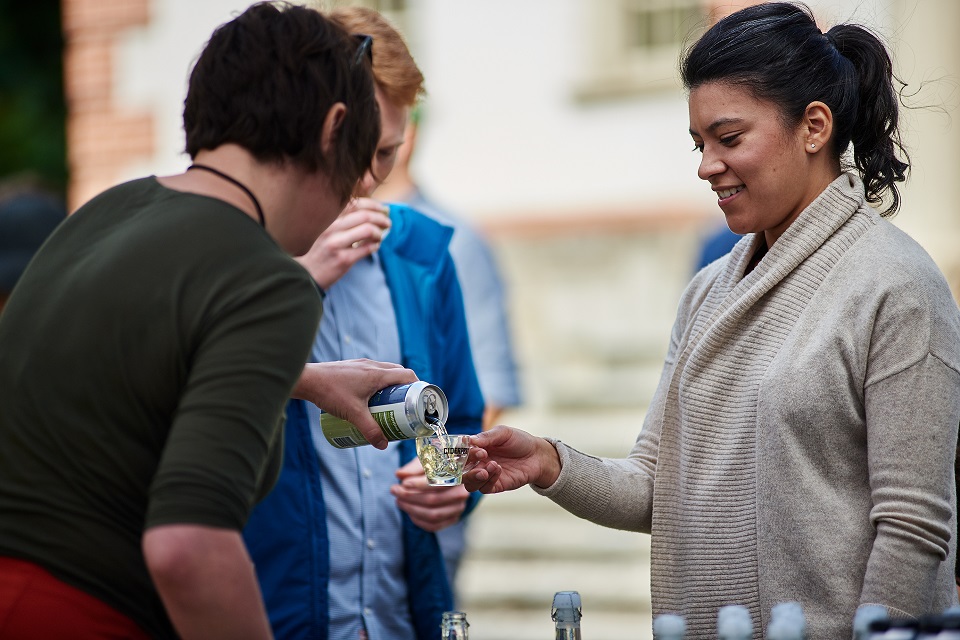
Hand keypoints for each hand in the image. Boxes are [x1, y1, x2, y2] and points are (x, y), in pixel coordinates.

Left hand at [291, 359, 417, 448]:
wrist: (306, 379)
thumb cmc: (330, 393)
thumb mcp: (353, 414)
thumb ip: (370, 430)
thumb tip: (383, 445)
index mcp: (377, 374)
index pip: (407, 376)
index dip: (418, 388)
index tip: (420, 402)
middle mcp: (372, 365)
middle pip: (398, 374)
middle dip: (405, 390)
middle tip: (405, 408)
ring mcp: (361, 365)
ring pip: (385, 373)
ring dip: (391, 387)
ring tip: (388, 405)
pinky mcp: (351, 368)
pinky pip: (372, 373)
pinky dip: (378, 384)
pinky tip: (369, 398)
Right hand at [295, 198, 390, 288]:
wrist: (307, 274)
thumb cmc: (321, 252)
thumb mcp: (328, 232)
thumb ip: (346, 222)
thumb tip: (372, 212)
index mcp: (330, 220)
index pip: (355, 204)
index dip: (373, 205)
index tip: (383, 209)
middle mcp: (332, 229)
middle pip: (365, 215)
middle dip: (381, 219)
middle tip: (388, 223)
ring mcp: (337, 244)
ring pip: (368, 230)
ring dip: (379, 233)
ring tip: (380, 237)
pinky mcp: (343, 259)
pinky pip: (367, 249)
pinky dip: (375, 246)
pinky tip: (374, 247)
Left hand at [390, 458, 470, 531]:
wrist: (450, 477)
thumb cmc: (437, 465)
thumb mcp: (427, 461)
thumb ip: (414, 467)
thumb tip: (400, 475)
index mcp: (459, 474)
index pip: (439, 482)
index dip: (419, 484)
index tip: (403, 482)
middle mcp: (462, 492)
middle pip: (434, 499)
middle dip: (410, 496)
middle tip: (394, 490)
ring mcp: (459, 507)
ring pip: (433, 514)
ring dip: (411, 509)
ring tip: (398, 500)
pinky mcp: (453, 519)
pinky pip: (433, 526)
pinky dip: (418, 520)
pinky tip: (408, 511)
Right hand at [462, 425, 560, 493]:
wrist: (538, 455)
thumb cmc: (520, 441)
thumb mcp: (503, 433)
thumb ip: (487, 436)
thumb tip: (469, 440)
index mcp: (476, 449)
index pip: (461, 454)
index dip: (464, 453)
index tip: (477, 449)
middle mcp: (478, 464)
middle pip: (461, 472)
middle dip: (468, 466)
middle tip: (482, 457)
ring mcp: (486, 476)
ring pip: (469, 484)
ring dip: (475, 476)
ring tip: (490, 466)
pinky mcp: (495, 486)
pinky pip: (484, 488)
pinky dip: (489, 480)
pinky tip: (499, 470)